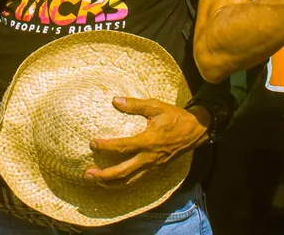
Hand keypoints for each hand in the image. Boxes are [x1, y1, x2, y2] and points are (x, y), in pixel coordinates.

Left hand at [85, 97, 206, 185]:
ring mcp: (153, 166)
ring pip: (129, 181)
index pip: (123, 147)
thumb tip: (115, 100)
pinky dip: (123, 183)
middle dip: (104, 175)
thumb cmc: (175, 117)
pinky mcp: (156, 170)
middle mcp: (149, 157)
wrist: (195, 131)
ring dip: (111, 183)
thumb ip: (135, 105)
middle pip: (123, 172)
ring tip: (96, 180)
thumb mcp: (156, 106)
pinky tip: (114, 181)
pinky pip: (137, 180)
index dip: (106, 146)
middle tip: (88, 173)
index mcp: (148, 141)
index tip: (93, 144)